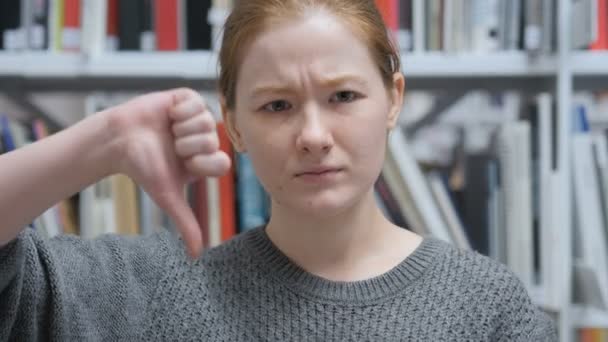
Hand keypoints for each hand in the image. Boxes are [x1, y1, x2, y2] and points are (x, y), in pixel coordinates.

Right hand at [106, 88, 230, 257]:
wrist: (118, 141)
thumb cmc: (143, 168)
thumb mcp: (168, 197)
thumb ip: (186, 223)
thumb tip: (196, 256)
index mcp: (205, 162)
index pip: (222, 163)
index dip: (201, 162)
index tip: (182, 164)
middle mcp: (204, 140)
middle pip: (213, 141)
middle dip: (188, 145)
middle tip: (171, 146)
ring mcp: (197, 119)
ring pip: (207, 121)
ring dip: (182, 128)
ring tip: (167, 130)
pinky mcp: (186, 99)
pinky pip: (196, 101)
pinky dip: (179, 109)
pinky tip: (167, 115)